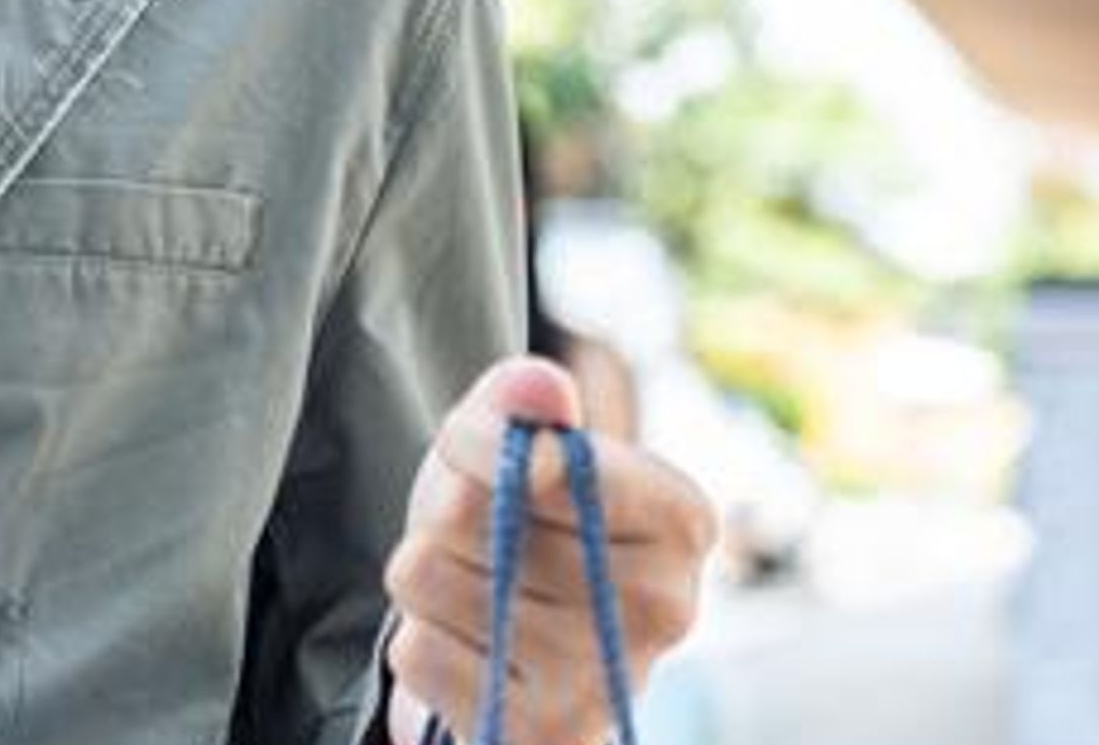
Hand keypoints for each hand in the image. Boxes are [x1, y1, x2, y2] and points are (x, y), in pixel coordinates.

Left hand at [381, 357, 715, 744]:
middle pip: (468, 512)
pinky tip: (473, 652)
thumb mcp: (518, 442)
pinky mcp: (541, 739)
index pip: (543, 460)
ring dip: (427, 576)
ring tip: (477, 592)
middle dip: (447, 514)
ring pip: (427, 575)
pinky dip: (424, 643)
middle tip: (487, 540)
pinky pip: (416, 651)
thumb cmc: (523, 525)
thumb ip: (522, 397)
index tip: (483, 452)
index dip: (476, 443)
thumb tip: (536, 387)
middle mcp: (666, 607)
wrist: (520, 653)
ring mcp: (605, 683)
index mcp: (682, 519)